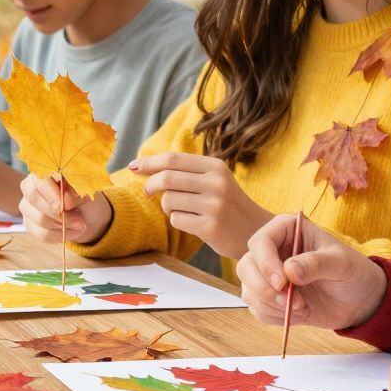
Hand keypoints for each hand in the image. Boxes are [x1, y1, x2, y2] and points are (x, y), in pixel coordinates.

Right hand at [17, 173, 110, 246]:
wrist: (86, 214)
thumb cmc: (84, 197)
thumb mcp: (86, 190)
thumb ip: (76, 190)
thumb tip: (66, 199)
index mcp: (45, 172)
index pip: (39, 179)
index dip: (50, 192)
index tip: (66, 205)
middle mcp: (31, 187)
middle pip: (33, 198)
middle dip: (57, 213)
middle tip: (79, 220)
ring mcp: (27, 206)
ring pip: (39, 219)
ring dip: (63, 226)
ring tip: (80, 224)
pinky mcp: (29, 223)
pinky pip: (41, 233)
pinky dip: (60, 236)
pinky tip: (72, 232)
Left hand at [129, 151, 272, 258]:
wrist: (257, 231)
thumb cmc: (227, 204)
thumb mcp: (215, 180)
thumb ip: (185, 172)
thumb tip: (142, 165)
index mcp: (216, 167)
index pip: (173, 159)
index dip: (149, 162)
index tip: (133, 166)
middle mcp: (216, 183)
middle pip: (167, 178)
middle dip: (150, 184)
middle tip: (147, 191)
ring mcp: (214, 205)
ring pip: (169, 200)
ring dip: (166, 207)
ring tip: (181, 210)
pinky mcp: (210, 227)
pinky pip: (176, 220)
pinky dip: (177, 221)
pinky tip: (192, 223)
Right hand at [236, 214, 386, 330]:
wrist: (358, 299)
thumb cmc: (352, 272)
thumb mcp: (341, 263)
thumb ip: (316, 264)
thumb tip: (289, 271)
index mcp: (286, 231)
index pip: (260, 242)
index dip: (266, 263)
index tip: (283, 283)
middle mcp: (272, 251)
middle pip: (246, 267)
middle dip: (265, 289)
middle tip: (291, 302)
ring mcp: (268, 275)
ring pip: (248, 289)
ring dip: (272, 305)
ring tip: (302, 308)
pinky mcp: (269, 297)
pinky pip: (257, 309)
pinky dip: (275, 316)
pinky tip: (299, 314)